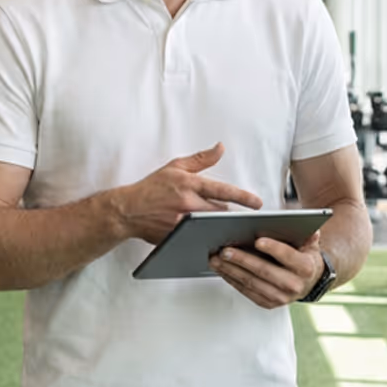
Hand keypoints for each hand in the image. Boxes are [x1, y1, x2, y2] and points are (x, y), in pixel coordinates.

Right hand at [114, 143, 262, 244]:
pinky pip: (198, 238)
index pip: (222, 190)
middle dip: (226, 213)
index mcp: (189, 185)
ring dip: (216, 225)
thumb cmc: (152, 188)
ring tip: (213, 223)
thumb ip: (201, 159)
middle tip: (228, 213)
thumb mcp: (175, 167)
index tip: (257, 203)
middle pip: (221, 212)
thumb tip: (220, 148)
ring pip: (211, 226)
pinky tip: (202, 234)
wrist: (128, 210)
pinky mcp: (177, 238)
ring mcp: (182, 224)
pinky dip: (203, 235)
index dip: (242, 197)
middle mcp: (187, 205)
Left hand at [209, 231, 322, 308]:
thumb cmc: (304, 259)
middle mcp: (293, 285)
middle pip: (264, 271)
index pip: (288, 256)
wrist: (308, 283)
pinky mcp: (267, 303)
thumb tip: (312, 230)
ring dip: (231, 270)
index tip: (258, 241)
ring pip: (251, 282)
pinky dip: (232, 279)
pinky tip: (222, 269)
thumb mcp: (310, 245)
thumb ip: (309, 236)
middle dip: (242, 260)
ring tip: (216, 259)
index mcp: (305, 268)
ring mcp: (280, 297)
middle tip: (225, 251)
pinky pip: (246, 291)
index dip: (273, 248)